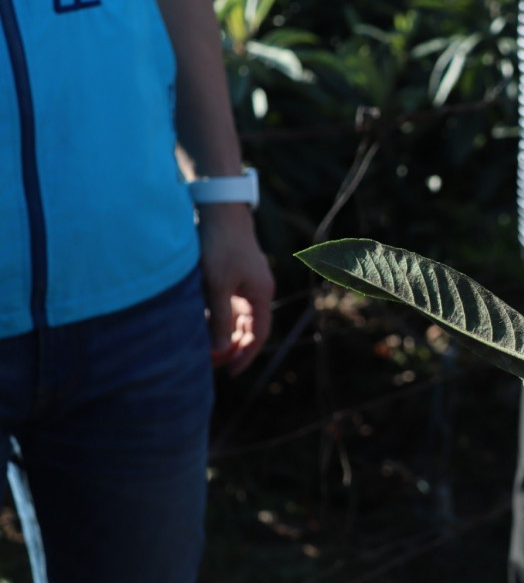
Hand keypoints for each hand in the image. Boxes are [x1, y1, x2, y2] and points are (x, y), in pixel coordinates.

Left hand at [197, 203, 273, 374]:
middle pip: (250, 328)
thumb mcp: (216, 286)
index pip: (257, 334)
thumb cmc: (218, 245)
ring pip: (238, 316)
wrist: (218, 209)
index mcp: (260, 294)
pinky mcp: (234, 273)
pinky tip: (203, 324)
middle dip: (234, 348)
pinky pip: (230, 304)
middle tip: (213, 365)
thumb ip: (220, 320)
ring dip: (225, 334)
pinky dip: (219, 318)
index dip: (245, 355)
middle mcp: (258, 290)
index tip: (230, 373)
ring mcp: (247, 281)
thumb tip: (221, 350)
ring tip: (205, 348)